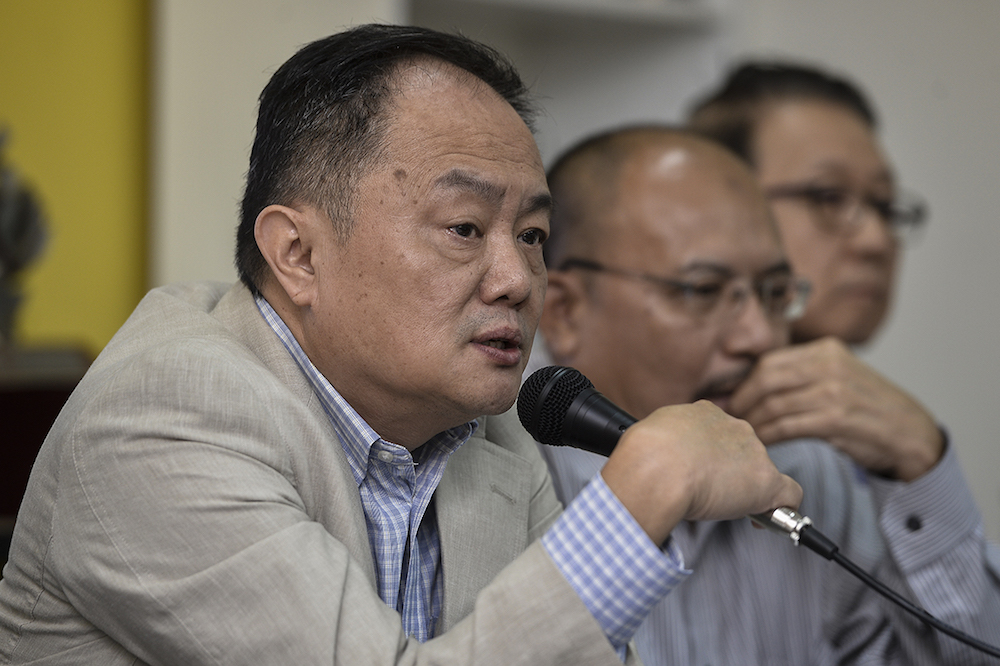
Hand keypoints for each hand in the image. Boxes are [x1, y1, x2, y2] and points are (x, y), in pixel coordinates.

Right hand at [601, 400, 802, 545]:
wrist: (658, 467)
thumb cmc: (644, 456)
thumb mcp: (648, 437)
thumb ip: (662, 444)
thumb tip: (655, 461)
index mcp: (703, 414)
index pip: (717, 435)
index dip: (711, 456)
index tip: (700, 472)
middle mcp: (733, 426)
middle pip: (742, 451)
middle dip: (730, 472)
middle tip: (707, 494)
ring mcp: (753, 453)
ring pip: (760, 473)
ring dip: (746, 491)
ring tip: (721, 509)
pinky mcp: (766, 481)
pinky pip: (788, 495)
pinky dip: (781, 511)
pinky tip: (766, 523)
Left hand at [729, 336, 942, 481]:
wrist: (910, 433)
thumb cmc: (868, 409)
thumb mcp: (837, 377)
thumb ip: (802, 376)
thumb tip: (751, 385)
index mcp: (826, 350)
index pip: (770, 361)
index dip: (744, 381)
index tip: (732, 397)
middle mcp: (829, 365)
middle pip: (766, 378)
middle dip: (743, 400)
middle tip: (733, 417)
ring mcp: (834, 391)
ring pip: (774, 404)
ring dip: (754, 422)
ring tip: (746, 434)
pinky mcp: (837, 418)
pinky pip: (788, 426)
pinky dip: (770, 435)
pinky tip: (764, 443)